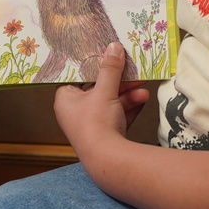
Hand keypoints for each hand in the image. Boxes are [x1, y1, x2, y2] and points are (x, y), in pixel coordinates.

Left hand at [54, 42, 149, 158]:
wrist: (109, 161)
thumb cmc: (96, 125)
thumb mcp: (104, 91)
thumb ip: (110, 69)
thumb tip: (113, 48)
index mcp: (66, 100)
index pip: (78, 77)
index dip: (92, 66)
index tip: (106, 56)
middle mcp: (75, 113)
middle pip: (98, 89)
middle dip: (118, 80)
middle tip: (131, 69)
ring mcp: (91, 125)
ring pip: (110, 103)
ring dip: (128, 93)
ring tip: (142, 84)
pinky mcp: (106, 136)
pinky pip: (118, 116)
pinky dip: (130, 107)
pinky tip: (143, 98)